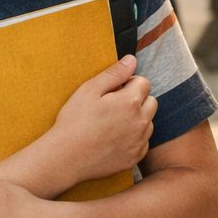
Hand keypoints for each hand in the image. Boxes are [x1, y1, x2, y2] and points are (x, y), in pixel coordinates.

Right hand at [47, 55, 154, 183]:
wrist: (66, 158)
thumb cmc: (74, 121)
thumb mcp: (89, 90)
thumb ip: (114, 73)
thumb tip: (132, 60)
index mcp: (130, 102)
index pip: (144, 82)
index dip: (129, 83)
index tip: (113, 91)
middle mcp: (141, 122)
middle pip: (151, 102)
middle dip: (137, 100)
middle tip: (114, 106)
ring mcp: (139, 142)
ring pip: (148, 122)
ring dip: (137, 119)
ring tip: (113, 123)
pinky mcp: (135, 158)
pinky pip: (143, 142)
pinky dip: (134, 138)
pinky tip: (115, 139)